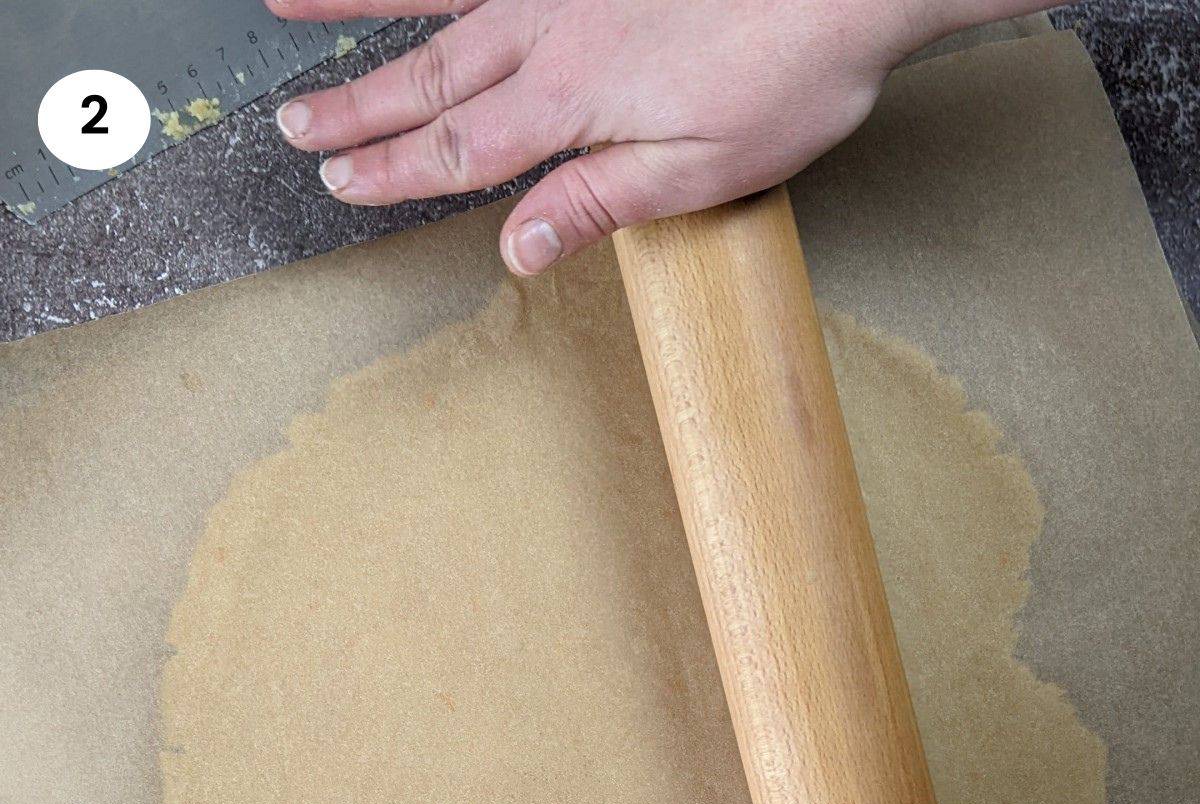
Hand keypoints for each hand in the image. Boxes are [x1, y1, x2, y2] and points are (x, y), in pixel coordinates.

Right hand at [264, 0, 937, 273]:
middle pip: (430, 77)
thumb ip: (599, 203)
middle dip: (357, 108)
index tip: (340, 185)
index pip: (458, 149)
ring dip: (359, 7)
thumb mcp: (698, 174)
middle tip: (292, 127)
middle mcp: (549, 30)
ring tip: (287, 5)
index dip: (393, 171)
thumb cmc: (789, 75)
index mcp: (569, 102)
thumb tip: (516, 250)